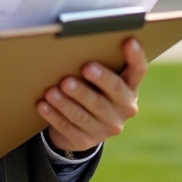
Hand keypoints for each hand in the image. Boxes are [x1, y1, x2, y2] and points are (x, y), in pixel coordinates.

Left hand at [37, 37, 146, 153]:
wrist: (82, 126)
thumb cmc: (90, 89)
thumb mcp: (100, 79)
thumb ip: (98, 63)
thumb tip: (77, 42)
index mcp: (129, 88)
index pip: (138, 71)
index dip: (136, 56)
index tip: (128, 41)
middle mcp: (123, 109)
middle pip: (111, 93)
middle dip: (98, 79)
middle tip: (83, 69)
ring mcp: (106, 128)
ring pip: (85, 113)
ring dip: (67, 102)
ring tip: (52, 91)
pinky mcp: (86, 140)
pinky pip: (68, 127)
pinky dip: (54, 115)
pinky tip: (43, 105)